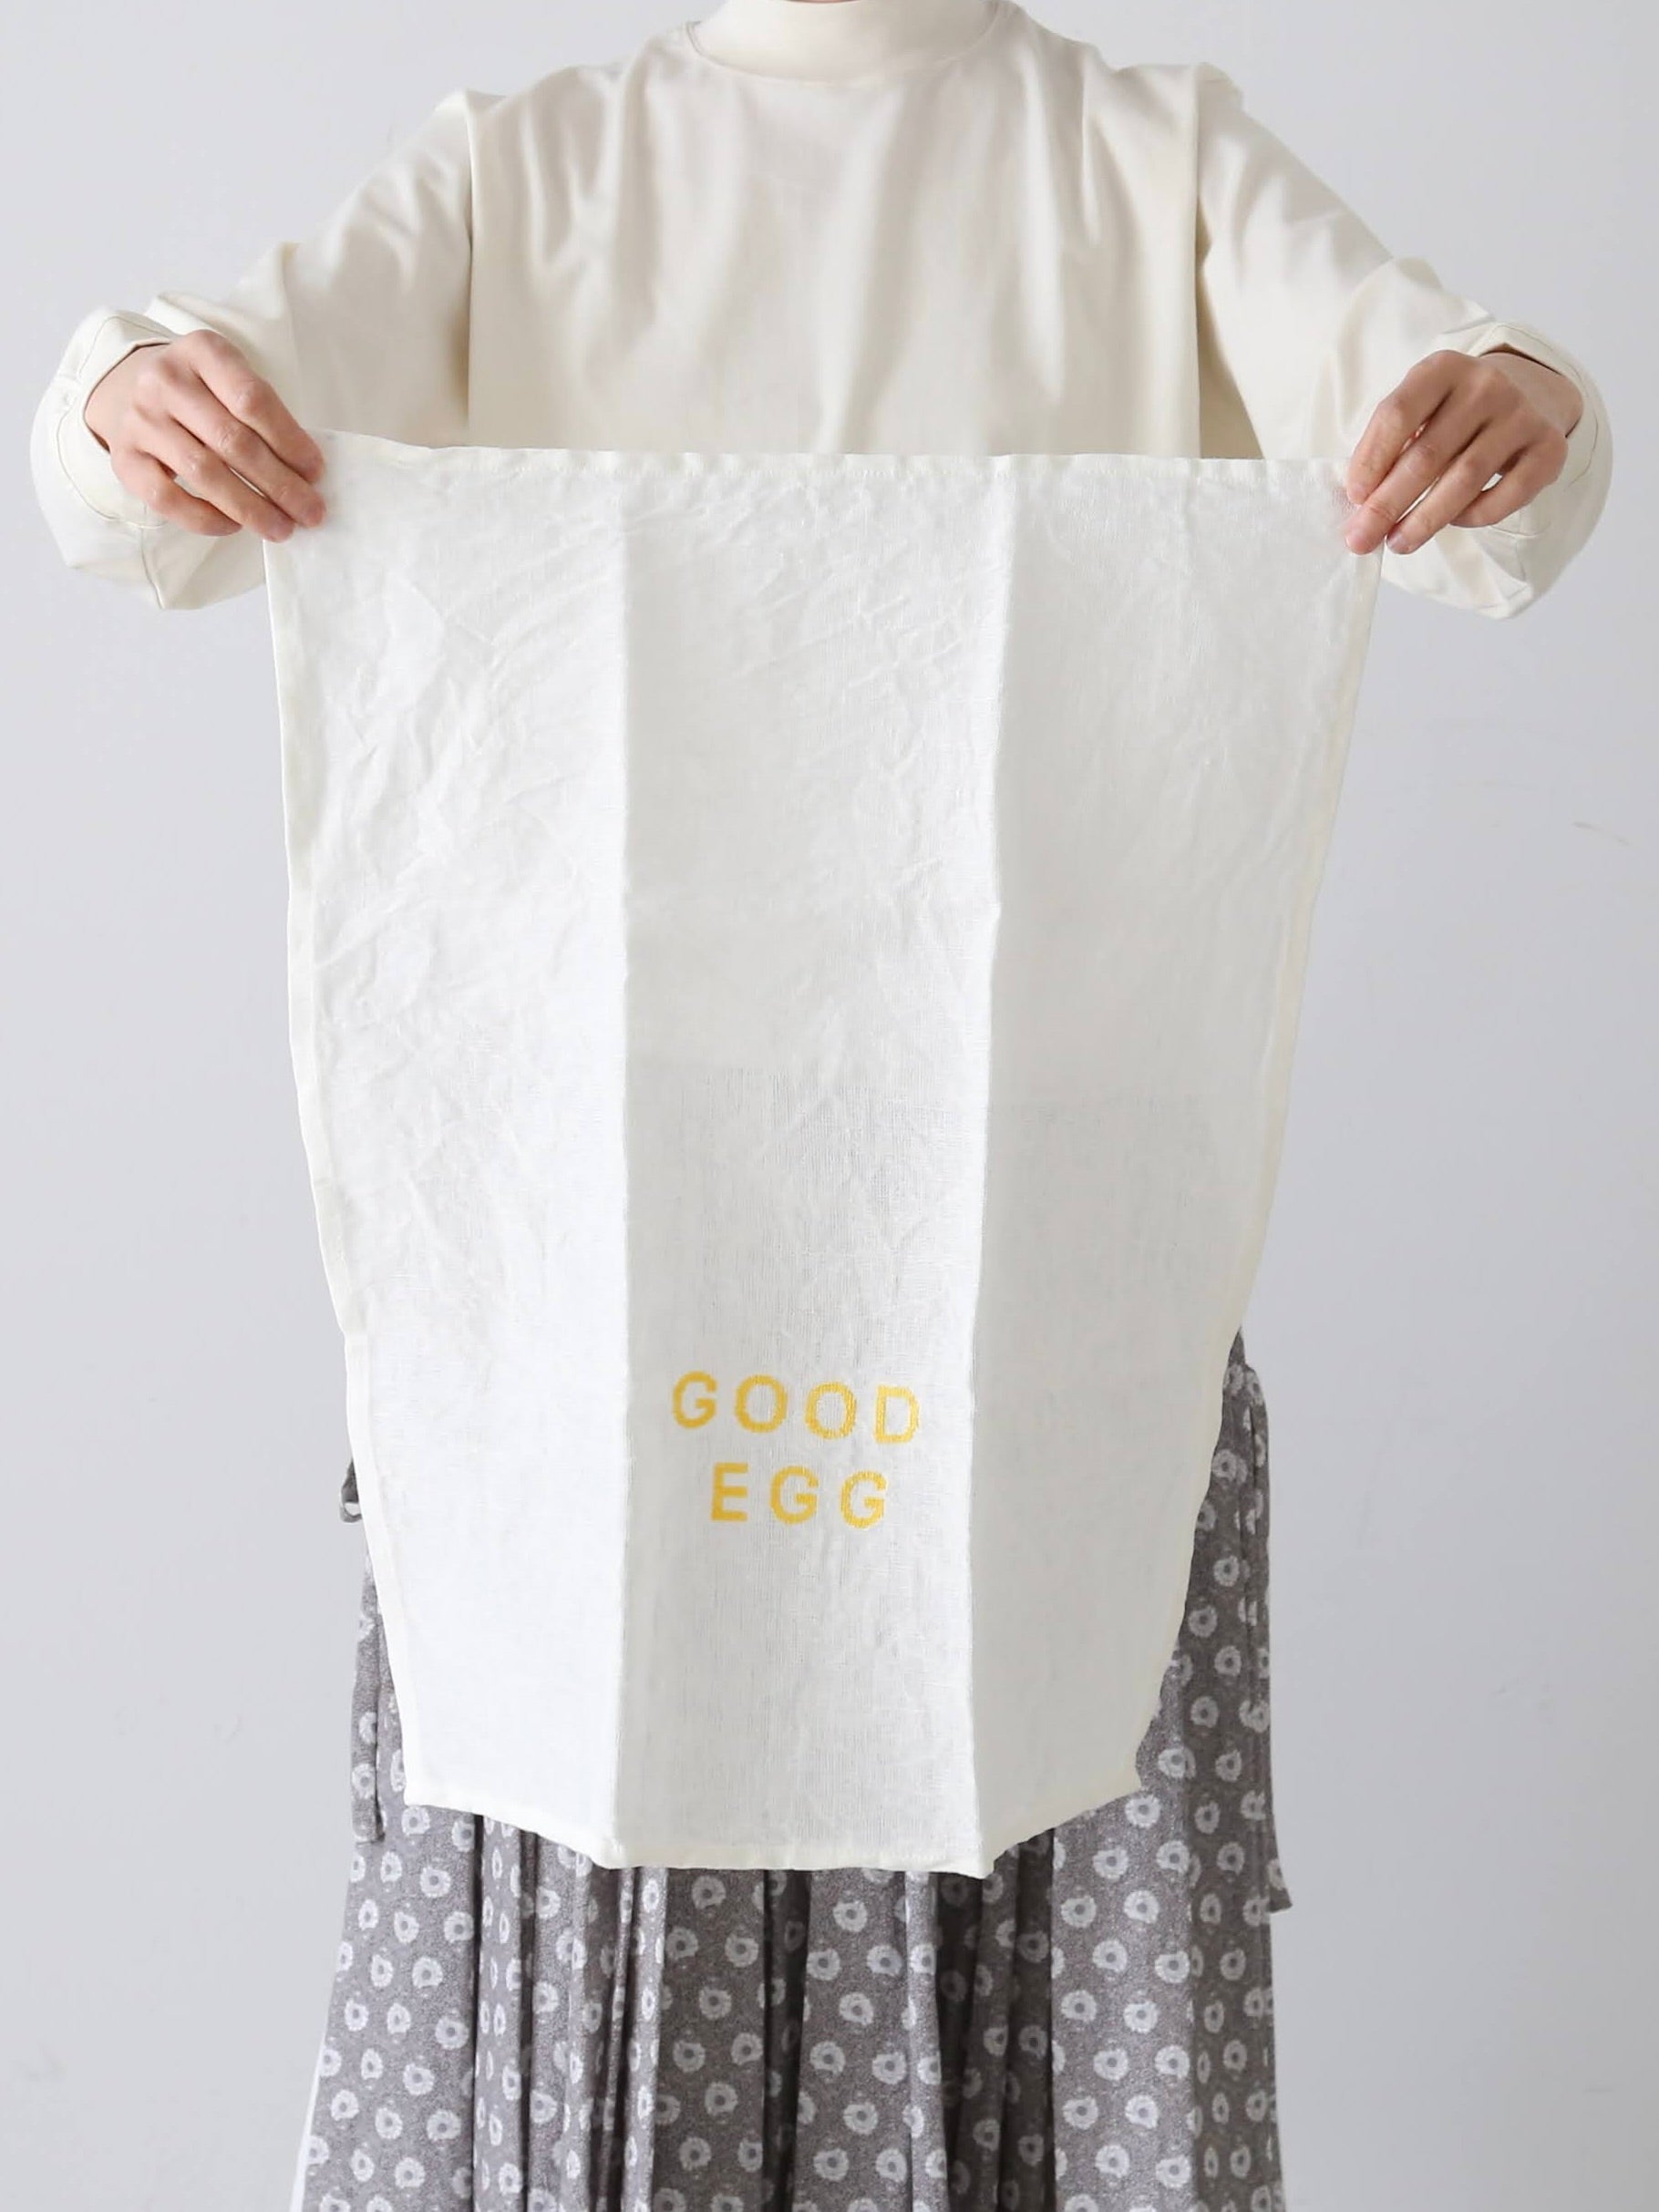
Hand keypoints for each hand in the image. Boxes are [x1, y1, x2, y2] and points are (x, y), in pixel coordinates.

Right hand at [81, 329, 326, 540]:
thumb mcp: (230, 378)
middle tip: (310, 512)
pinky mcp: (125, 458)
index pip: (252, 399)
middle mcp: (165, 380)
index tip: (316, 472)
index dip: (289, 440)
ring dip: (250, 508)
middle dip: (280, 484)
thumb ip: (264, 414)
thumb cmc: (199, 389)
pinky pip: (168, 498)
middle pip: (232, 441)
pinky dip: (205, 519)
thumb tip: (305, 474)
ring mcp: (140, 419)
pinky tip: (234, 526)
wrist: (127, 386)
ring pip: (203, 473)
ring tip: (282, 528)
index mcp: (201, 351)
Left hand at [1343, 346, 1583, 556]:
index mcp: (1442, 368)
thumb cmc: (1452, 414)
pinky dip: (1474, 516)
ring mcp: (1521, 414)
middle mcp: (1486, 385)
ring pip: (1464, 479)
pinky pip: (1507, 495)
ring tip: (1399, 543)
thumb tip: (1360, 507)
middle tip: (1362, 539)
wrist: (1527, 395)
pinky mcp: (1549, 447)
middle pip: (1427, 455)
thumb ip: (1389, 447)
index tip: (1353, 498)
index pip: (1397, 414)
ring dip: (1425, 519)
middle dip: (1388, 504)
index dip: (1370, 460)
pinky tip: (1453, 521)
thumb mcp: (1419, 411)